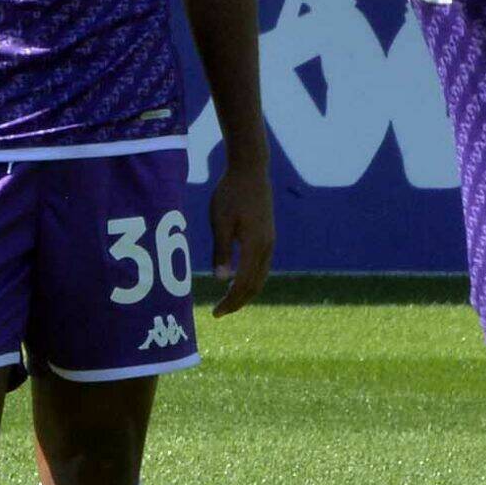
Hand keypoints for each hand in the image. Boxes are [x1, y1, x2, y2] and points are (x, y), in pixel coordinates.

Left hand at [206, 158, 274, 317]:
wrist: (250, 171)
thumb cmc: (230, 194)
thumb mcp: (220, 222)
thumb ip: (221, 252)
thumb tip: (222, 281)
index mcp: (255, 246)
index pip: (244, 284)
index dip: (230, 301)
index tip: (215, 313)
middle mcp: (267, 247)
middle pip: (255, 285)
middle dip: (238, 301)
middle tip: (219, 312)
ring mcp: (270, 241)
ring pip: (261, 276)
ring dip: (245, 292)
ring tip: (228, 301)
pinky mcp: (268, 235)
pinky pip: (262, 266)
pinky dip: (251, 279)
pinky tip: (238, 280)